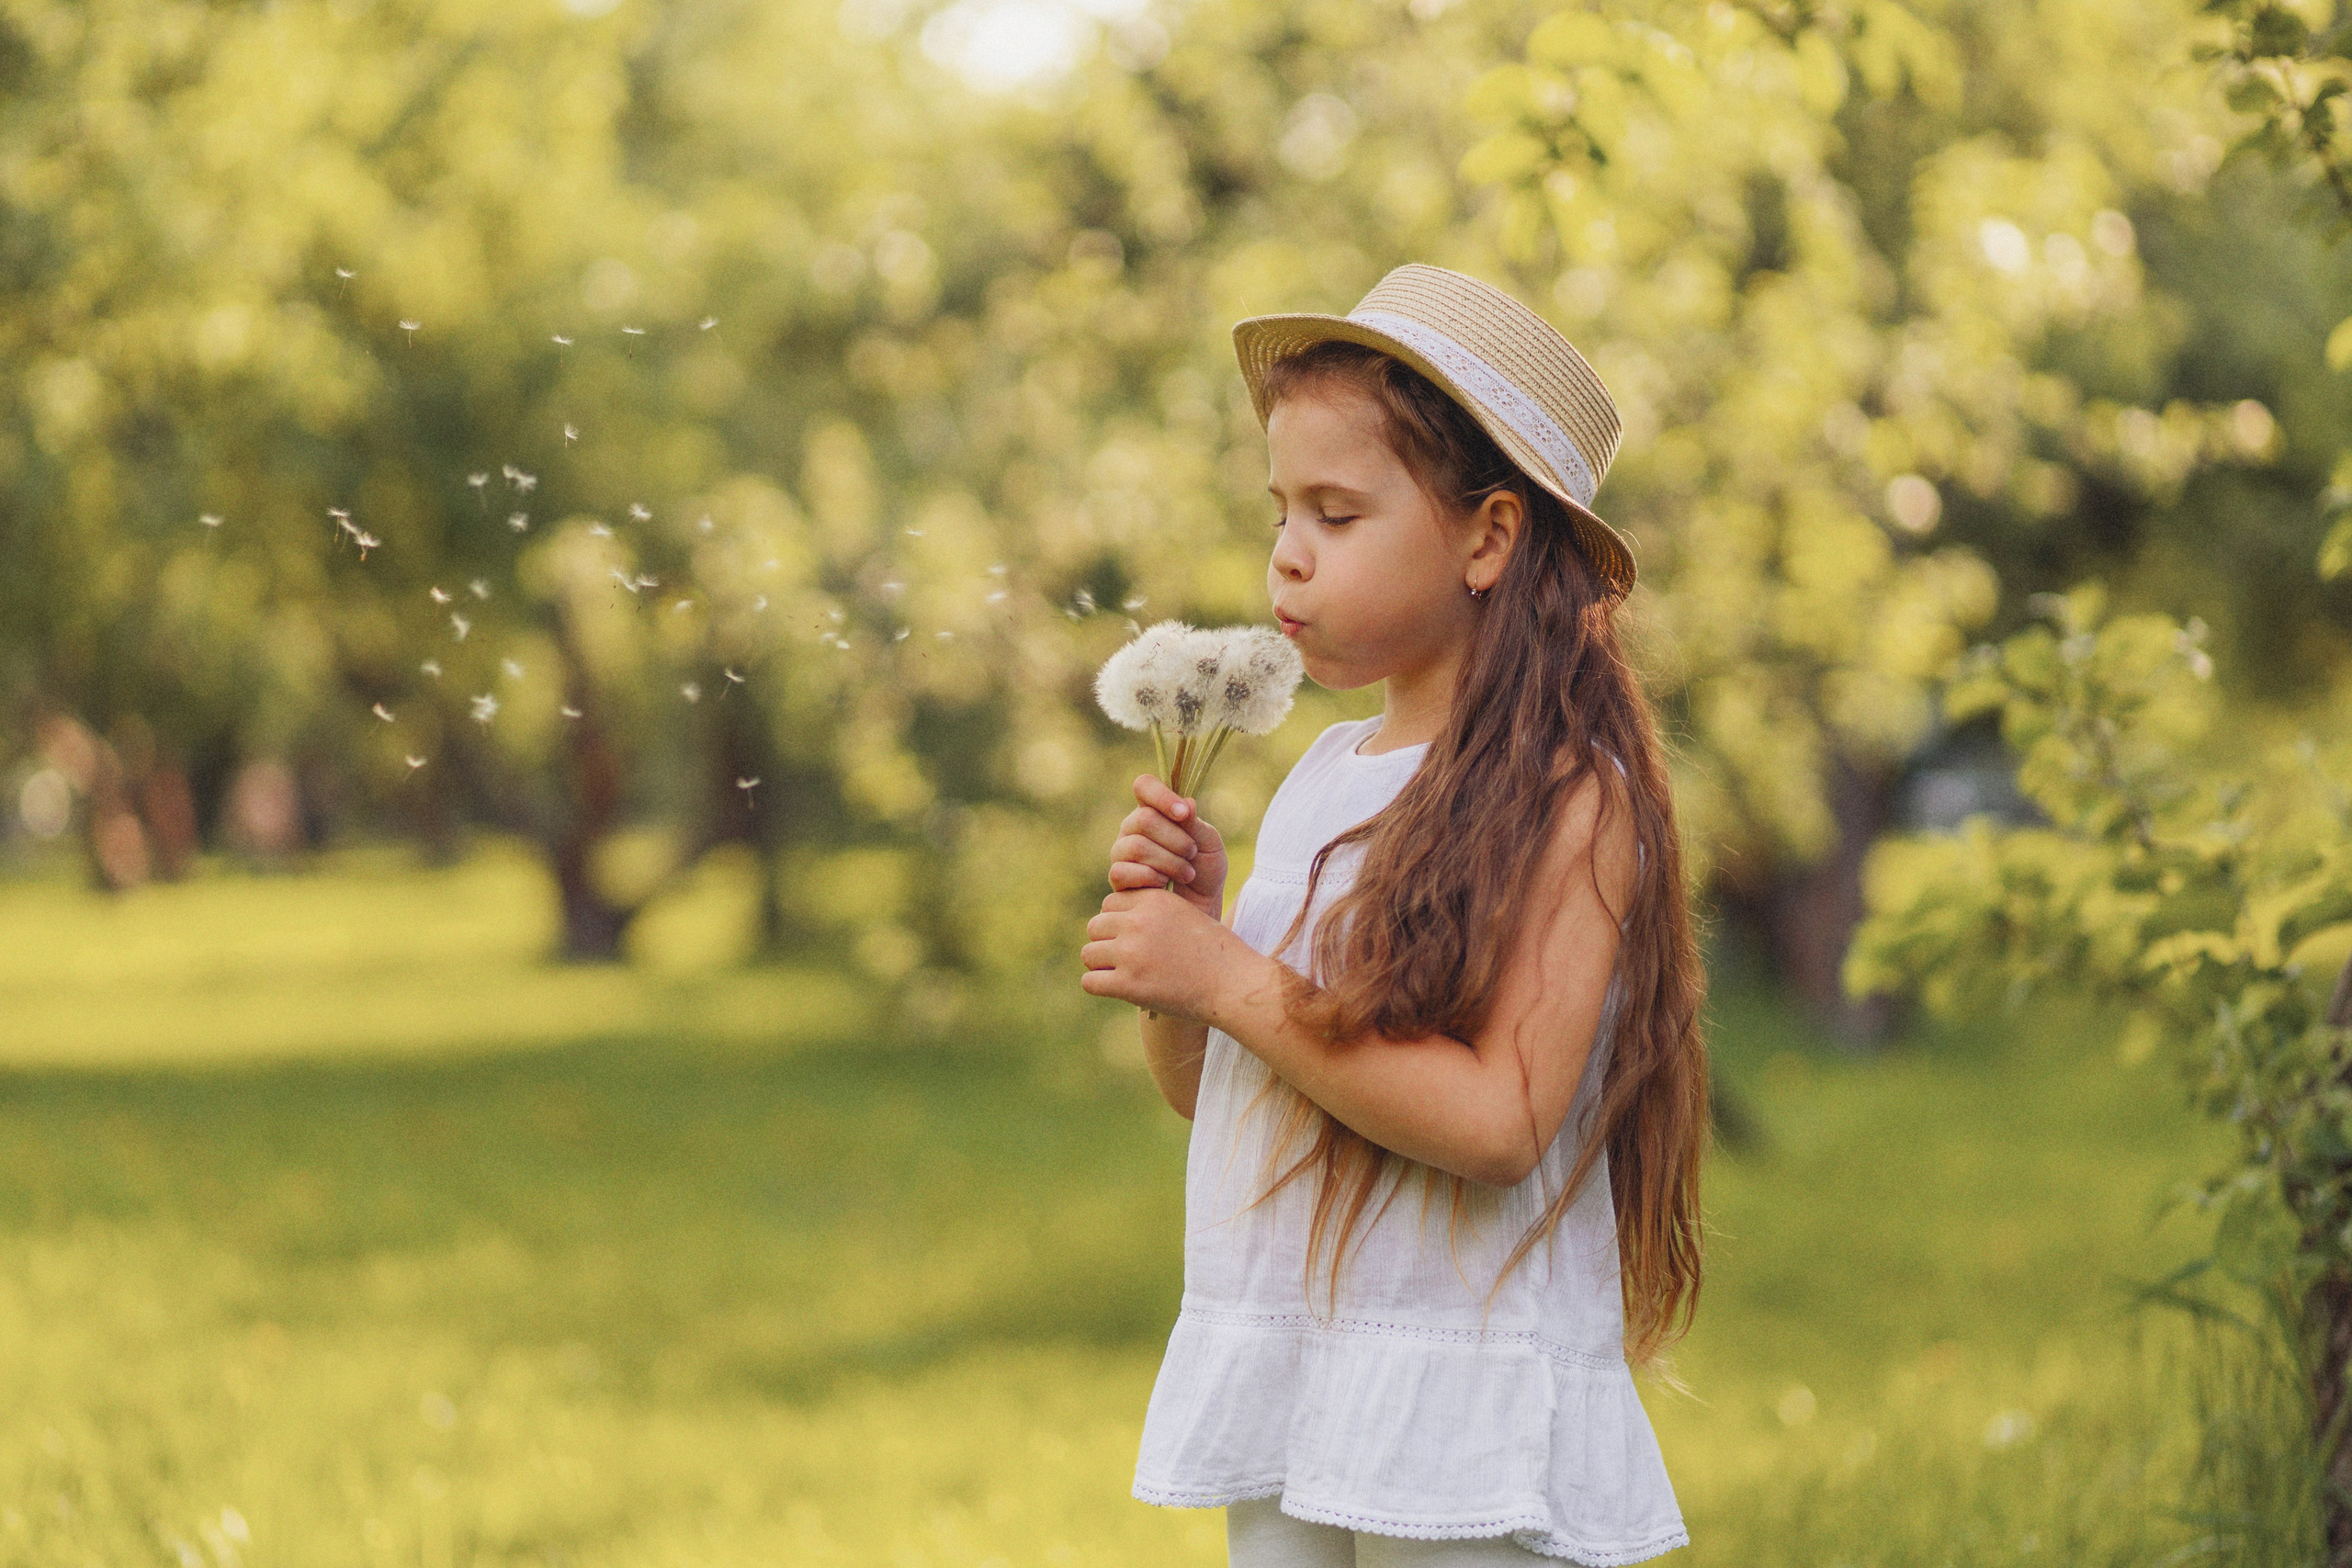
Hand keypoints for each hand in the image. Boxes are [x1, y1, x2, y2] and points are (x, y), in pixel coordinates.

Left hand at [1080, 887, 1250, 1020]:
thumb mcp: (1185, 915)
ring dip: (1102, 965)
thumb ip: (1153, 913)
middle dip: (1107, 942)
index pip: (1110, 903)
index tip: (1135, 938)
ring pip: (1089, 953)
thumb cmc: (1215, 955)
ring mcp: (1131, 953)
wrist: (1234, 985)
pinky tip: (1118, 990)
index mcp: (1154, 900)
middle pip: (1095, 926)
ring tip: (1123, 975)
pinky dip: (1100, 987)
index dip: (1119, 922)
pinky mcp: (1128, 984)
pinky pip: (1090, 982)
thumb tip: (1114, 919)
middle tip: (1127, 960)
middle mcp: (1139, 922)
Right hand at [1108, 773, 1226, 920]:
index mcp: (1154, 811)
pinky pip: (1123, 871)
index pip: (1144, 786)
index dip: (1161, 796)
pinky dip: (1151, 878)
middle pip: (1143, 819)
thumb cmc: (1205, 872)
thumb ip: (1195, 824)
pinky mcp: (1117, 879)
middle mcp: (1133, 828)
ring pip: (1135, 846)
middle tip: (1192, 853)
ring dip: (1169, 860)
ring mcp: (1121, 853)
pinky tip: (1165, 886)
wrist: (1201, 909)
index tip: (1184, 813)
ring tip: (1187, 873)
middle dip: (1175, 838)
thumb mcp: (1209, 844)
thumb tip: (1187, 803)